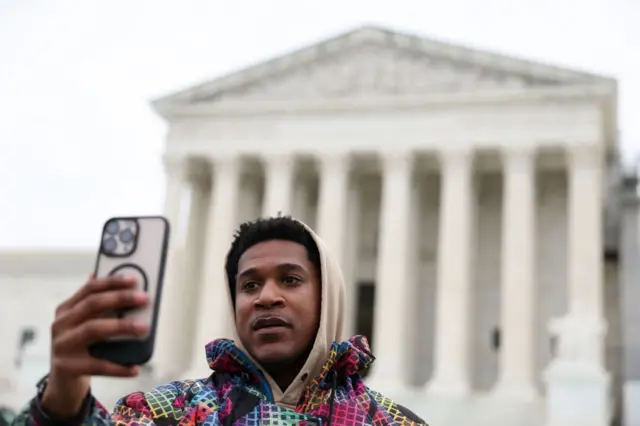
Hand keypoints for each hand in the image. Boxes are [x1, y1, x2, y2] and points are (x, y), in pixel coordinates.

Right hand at [41, 274, 148, 417]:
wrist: (62, 383)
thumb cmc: (81, 347)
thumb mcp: (87, 325)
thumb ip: (102, 309)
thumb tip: (130, 290)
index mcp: (67, 309)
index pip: (90, 289)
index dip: (112, 282)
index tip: (134, 279)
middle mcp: (61, 324)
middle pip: (92, 304)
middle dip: (120, 298)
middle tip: (144, 298)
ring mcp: (62, 345)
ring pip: (93, 329)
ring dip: (121, 326)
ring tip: (144, 328)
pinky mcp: (66, 367)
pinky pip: (97, 365)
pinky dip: (118, 367)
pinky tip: (135, 368)